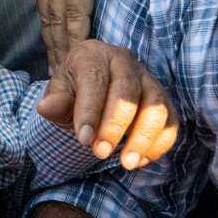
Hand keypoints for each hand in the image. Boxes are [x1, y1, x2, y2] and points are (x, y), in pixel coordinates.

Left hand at [36, 0, 147, 68]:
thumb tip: (96, 0)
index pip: (46, 12)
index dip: (50, 41)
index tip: (55, 67)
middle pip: (47, 22)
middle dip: (52, 54)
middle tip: (58, 85)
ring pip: (58, 22)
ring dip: (63, 52)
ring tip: (69, 79)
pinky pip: (75, 11)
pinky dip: (77, 37)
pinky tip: (81, 56)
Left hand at [37, 40, 178, 169]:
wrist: (93, 84)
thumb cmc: (74, 89)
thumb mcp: (59, 93)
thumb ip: (55, 100)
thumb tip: (46, 107)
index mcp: (93, 54)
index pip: (94, 80)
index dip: (90, 111)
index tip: (84, 140)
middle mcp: (124, 61)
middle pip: (127, 92)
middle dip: (115, 126)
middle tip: (101, 153)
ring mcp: (147, 78)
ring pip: (155, 106)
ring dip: (143, 138)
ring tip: (127, 163)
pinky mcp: (163, 98)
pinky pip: (170, 120)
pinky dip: (160, 142)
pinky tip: (142, 159)